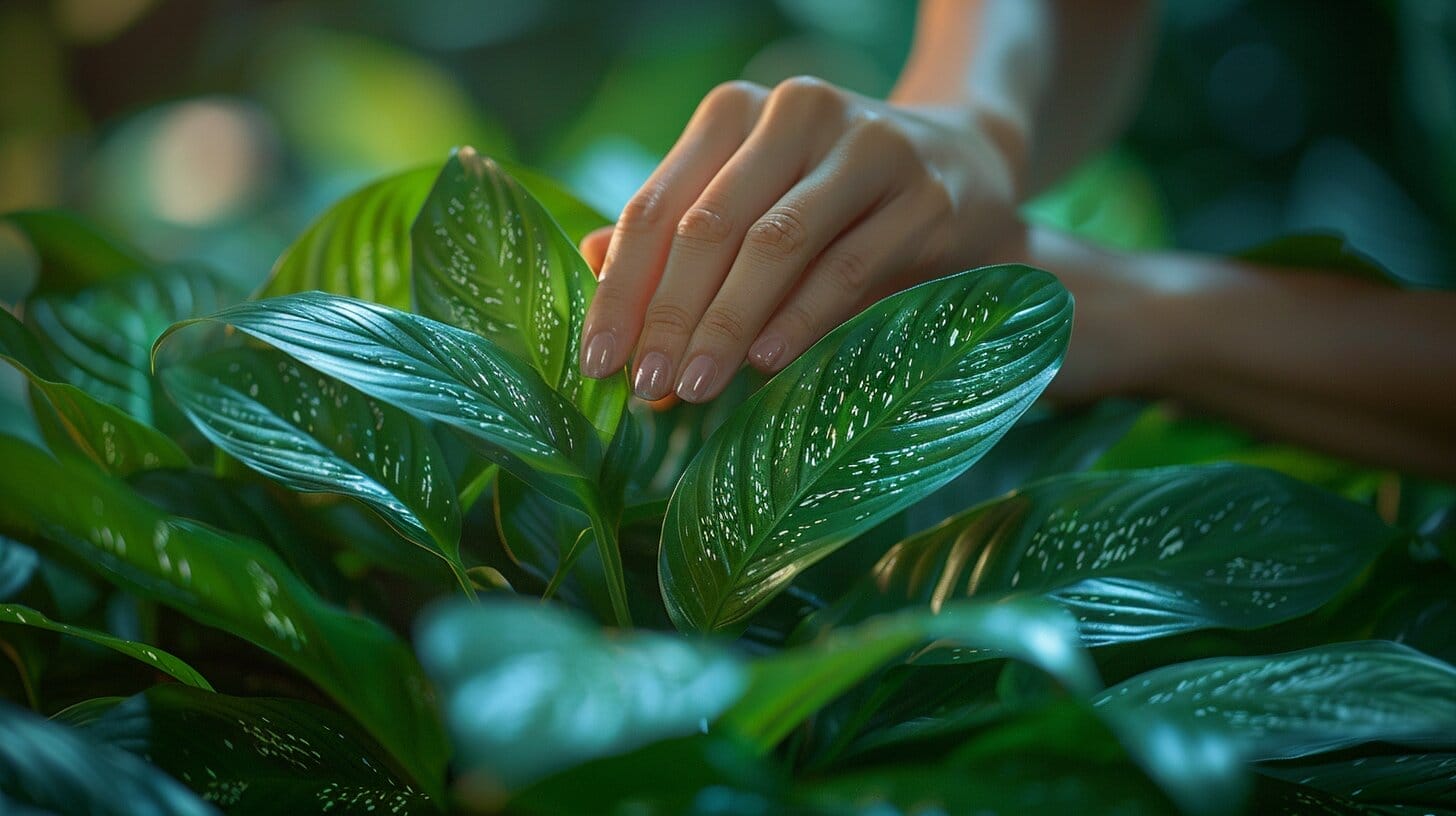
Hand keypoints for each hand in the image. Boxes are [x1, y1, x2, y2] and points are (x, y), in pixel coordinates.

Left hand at [576, 75, 1024, 402]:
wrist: (964, 168)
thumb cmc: (832, 202)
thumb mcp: (751, 206)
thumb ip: (677, 238)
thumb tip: (593, 270)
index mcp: (735, 112)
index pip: (658, 206)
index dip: (622, 288)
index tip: (597, 361)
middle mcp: (795, 113)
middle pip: (709, 224)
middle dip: (668, 315)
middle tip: (644, 386)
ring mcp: (866, 146)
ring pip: (775, 242)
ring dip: (726, 323)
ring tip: (694, 387)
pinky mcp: (924, 194)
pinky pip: (848, 265)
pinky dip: (801, 317)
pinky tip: (766, 362)